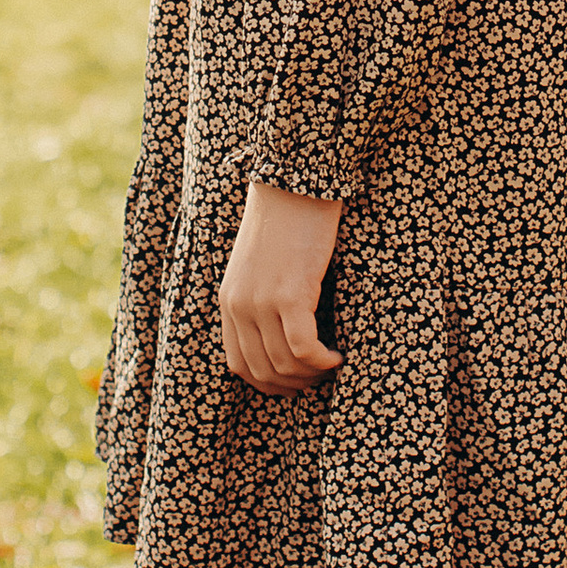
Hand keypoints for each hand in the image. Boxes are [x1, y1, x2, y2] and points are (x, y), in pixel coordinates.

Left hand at [218, 180, 342, 393]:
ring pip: (285, 365)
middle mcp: (238, 306)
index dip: (268, 382)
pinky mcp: (288, 295)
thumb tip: (286, 335)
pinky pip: (303, 349)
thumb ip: (262, 298)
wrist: (295, 182)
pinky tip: (338, 355)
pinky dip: (322, 361)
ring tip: (332, 363)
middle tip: (320, 375)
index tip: (296, 379)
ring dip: (312, 375)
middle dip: (294, 385)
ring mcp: (261, 303)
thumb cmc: (287, 219)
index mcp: (228, 300)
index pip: (238, 365)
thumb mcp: (261, 265)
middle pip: (262, 372)